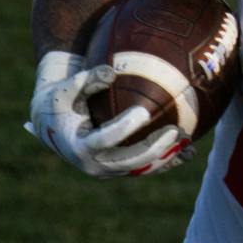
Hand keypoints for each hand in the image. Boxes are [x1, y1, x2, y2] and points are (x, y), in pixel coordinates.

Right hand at [25, 50, 186, 177]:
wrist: (53, 125)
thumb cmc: (61, 101)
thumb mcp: (66, 89)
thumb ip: (87, 79)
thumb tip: (111, 72)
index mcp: (79, 146)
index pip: (104, 140)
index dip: (124, 127)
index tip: (143, 111)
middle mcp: (94, 164)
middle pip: (128, 161)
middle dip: (153, 147)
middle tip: (174, 129)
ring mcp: (108, 170)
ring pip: (141, 169)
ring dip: (165, 156)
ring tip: (185, 136)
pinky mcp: (120, 169)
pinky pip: (146, 169)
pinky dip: (167, 162)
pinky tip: (189, 151)